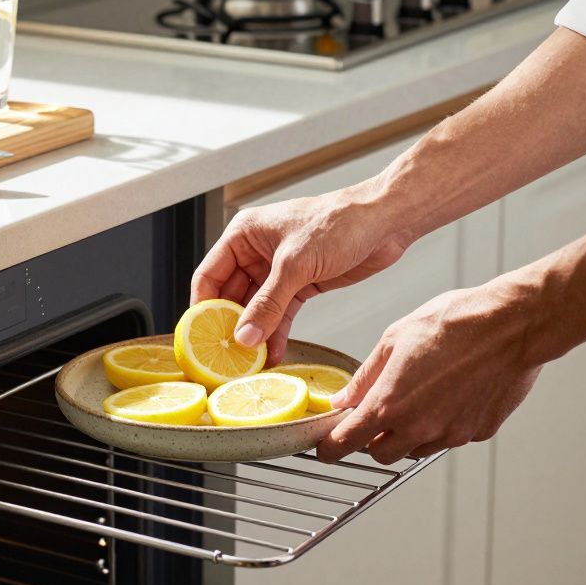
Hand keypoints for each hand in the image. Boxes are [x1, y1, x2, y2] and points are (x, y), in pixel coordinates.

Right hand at [191, 185, 414, 363]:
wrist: (385, 221)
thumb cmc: (340, 222)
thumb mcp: (295, 265)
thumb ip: (268, 303)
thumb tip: (244, 336)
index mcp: (244, 234)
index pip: (209, 275)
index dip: (203, 308)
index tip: (200, 339)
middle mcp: (256, 251)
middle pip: (230, 296)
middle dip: (230, 327)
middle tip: (226, 357)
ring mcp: (278, 270)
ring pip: (256, 308)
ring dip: (254, 334)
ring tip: (249, 362)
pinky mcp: (300, 284)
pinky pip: (280, 313)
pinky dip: (276, 333)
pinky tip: (273, 353)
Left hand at [316, 282, 542, 463]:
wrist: (512, 325)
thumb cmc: (457, 323)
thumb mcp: (395, 339)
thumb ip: (365, 376)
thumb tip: (345, 397)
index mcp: (390, 403)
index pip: (347, 442)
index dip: (331, 448)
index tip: (326, 449)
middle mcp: (418, 427)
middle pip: (381, 454)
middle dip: (373, 440)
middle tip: (377, 415)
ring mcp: (450, 434)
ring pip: (416, 450)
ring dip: (408, 434)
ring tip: (420, 396)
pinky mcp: (477, 433)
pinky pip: (449, 438)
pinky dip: (442, 425)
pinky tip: (449, 395)